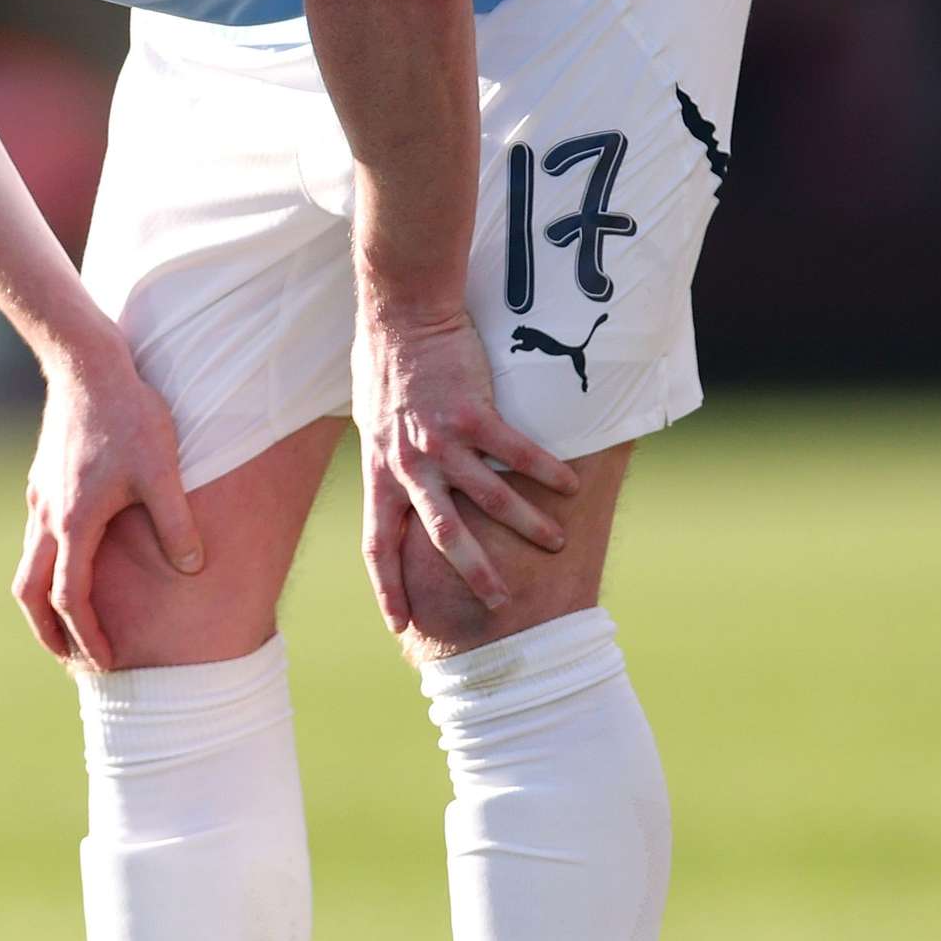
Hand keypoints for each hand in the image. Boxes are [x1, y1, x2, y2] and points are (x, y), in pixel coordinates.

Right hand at [11, 336, 202, 668]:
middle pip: (29, 593)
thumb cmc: (129, 415)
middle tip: (70, 660)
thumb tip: (192, 569)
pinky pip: (34, 540)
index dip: (89, 637)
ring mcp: (38, 499)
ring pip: (27, 566)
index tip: (107, 663)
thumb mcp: (163, 470)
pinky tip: (72, 565)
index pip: (72, 599)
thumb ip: (177, 524)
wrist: (85, 364)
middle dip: (48, 633)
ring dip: (44, 602)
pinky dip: (46, 568)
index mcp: (74, 523)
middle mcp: (46, 517)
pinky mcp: (41, 483)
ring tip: (69, 624)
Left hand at [353, 303, 573, 629]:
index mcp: (379, 473)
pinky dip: (544, 472)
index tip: (399, 622)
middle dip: (471, 574)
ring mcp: (440, 441)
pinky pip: (514, 453)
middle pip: (439, 536)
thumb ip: (386, 459)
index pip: (377, 544)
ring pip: (487, 499)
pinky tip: (569, 486)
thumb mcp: (370, 424)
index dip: (387, 586)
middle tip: (497, 603)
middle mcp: (407, 465)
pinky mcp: (471, 414)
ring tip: (555, 544)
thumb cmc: (384, 366)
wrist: (401, 317)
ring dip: (525, 526)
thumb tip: (395, 479)